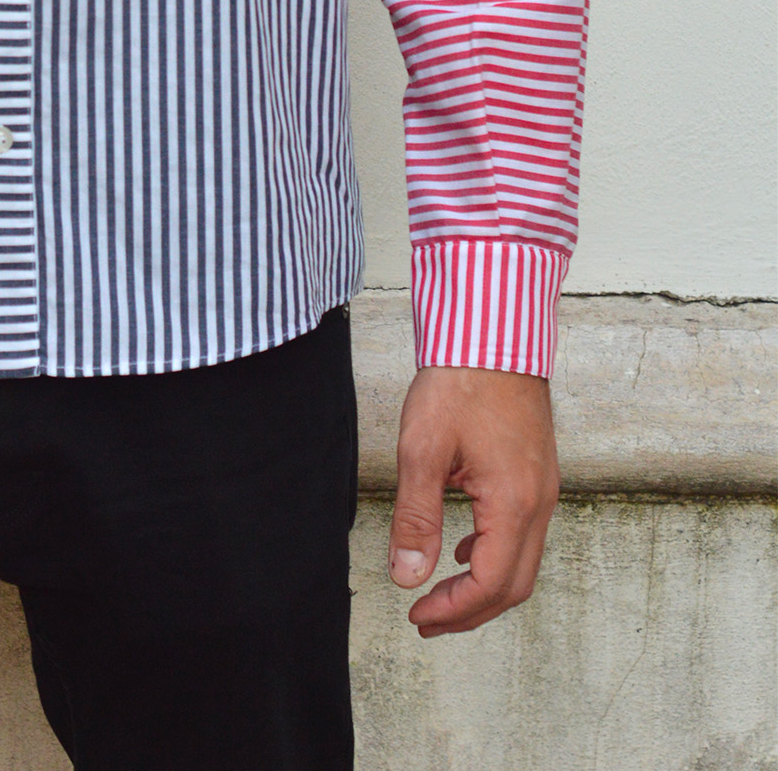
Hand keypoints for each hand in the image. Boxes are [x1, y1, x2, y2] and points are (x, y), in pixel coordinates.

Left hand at [387, 366, 559, 635]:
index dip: (453, 609)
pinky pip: (523, 533)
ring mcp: (543, 488)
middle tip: (426, 620)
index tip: (417, 615)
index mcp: (515, 502)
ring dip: (482, 586)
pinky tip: (463, 547)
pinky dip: (493, 554)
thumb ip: (416, 517)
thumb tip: (407, 576)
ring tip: (439, 594)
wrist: (492, 332)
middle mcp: (539, 502)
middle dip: (469, 611)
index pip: (490, 583)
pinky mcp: (536, 473)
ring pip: (521, 561)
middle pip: (513, 584)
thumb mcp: (423, 450)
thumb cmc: (460, 380)